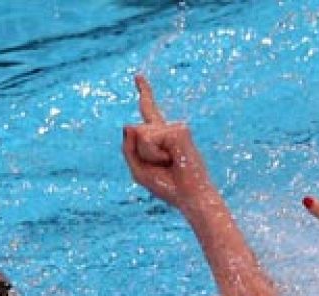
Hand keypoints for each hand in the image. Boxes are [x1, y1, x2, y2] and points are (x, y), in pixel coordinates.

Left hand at [121, 74, 216, 213]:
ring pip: (141, 135)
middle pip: (134, 131)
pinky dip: (154, 154)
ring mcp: (175, 127)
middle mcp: (168, 128)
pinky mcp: (179, 130)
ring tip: (168, 163)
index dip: (144, 92)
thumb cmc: (167, 186)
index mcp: (160, 136)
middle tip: (164, 166)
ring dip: (148, 155)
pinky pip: (149, 139)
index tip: (138, 76)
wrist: (190, 197)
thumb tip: (129, 123)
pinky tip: (172, 159)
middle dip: (140, 154)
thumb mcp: (138, 169)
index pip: (149, 111)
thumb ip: (127, 147)